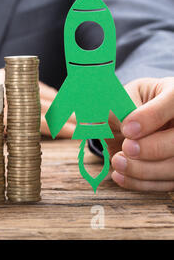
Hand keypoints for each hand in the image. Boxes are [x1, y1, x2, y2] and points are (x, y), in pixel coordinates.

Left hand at [108, 77, 173, 191]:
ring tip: (117, 162)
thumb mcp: (118, 97)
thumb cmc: (126, 104)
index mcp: (173, 93)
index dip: (151, 117)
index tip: (127, 129)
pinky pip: (166, 183)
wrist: (130, 124)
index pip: (173, 100)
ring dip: (144, 170)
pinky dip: (140, 183)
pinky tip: (119, 175)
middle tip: (126, 148)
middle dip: (152, 148)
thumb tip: (108, 121)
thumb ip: (114, 106)